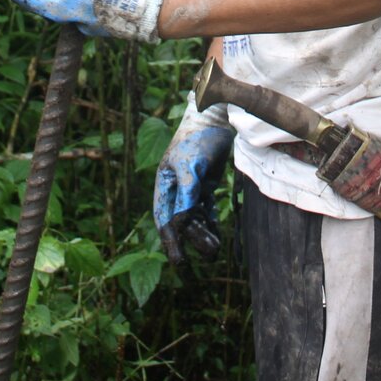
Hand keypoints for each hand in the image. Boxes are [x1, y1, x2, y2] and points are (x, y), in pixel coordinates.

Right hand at [153, 98, 233, 263]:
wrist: (215, 118)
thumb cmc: (197, 141)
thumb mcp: (190, 167)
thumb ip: (186, 194)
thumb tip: (183, 223)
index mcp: (165, 185)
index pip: (165, 219)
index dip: (171, 241)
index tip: (180, 262)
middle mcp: (175, 188)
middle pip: (181, 221)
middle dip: (192, 240)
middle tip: (208, 257)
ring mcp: (190, 186)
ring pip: (194, 217)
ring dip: (203, 233)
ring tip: (215, 249)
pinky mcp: (204, 184)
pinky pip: (205, 208)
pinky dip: (209, 221)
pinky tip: (216, 234)